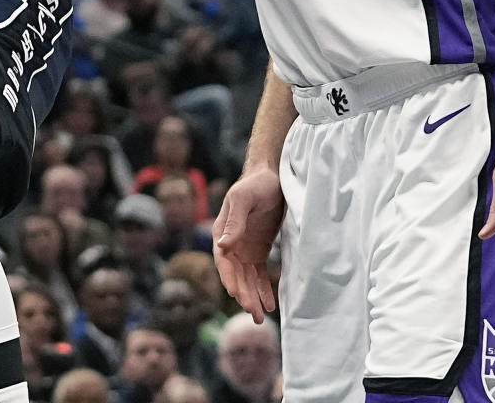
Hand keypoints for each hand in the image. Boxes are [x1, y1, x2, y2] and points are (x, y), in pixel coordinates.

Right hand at [213, 166, 284, 322]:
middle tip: (254, 313)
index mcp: (222, 231)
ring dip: (253, 297)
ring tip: (261, 317)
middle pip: (235, 275)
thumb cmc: (256, 184)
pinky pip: (259, 275)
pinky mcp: (259, 251)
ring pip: (247, 279)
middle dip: (243, 295)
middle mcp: (231, 244)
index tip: (238, 295)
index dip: (230, 278)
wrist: (273, 177)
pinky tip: (270, 305)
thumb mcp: (244, 198)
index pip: (223, 260)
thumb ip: (235, 221)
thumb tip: (223, 246)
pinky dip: (263, 290)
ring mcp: (245, 249)